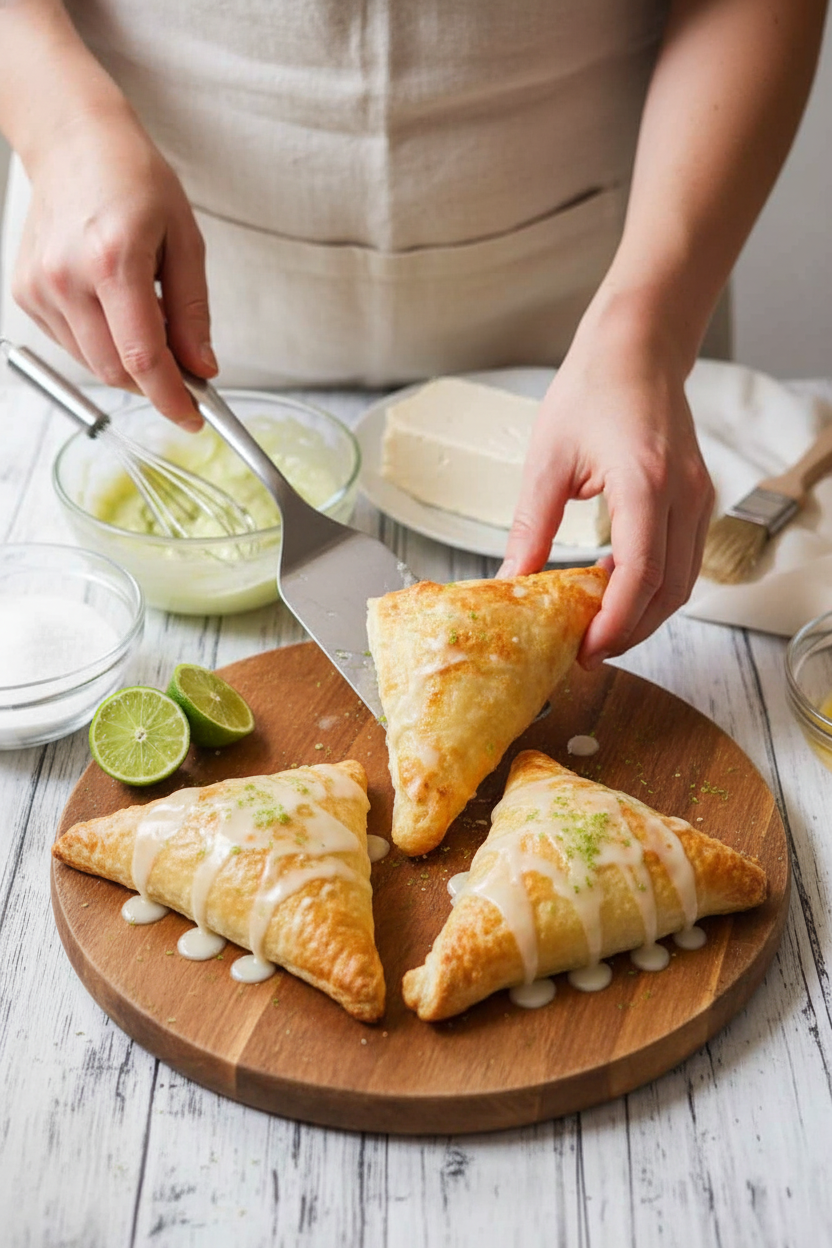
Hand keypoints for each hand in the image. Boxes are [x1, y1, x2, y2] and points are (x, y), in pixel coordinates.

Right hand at [11, 104, 214, 426]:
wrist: (73, 143)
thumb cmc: (134, 181)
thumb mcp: (185, 241)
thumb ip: (192, 312)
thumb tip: (202, 369)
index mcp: (114, 260)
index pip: (143, 357)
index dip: (171, 398)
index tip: (193, 418)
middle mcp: (68, 277)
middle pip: (116, 371)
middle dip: (154, 383)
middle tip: (182, 368)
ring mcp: (41, 287)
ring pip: (94, 365)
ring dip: (129, 363)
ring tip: (146, 318)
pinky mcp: (26, 293)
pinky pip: (73, 345)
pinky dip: (103, 344)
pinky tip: (114, 308)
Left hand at [498, 303, 713, 665]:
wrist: (637, 347)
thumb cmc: (592, 390)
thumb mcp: (547, 460)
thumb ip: (532, 527)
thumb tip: (510, 581)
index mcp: (645, 482)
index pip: (641, 575)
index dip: (615, 622)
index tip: (586, 649)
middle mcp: (684, 494)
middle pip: (669, 591)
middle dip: (630, 631)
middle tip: (588, 652)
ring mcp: (699, 497)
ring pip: (684, 582)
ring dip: (645, 614)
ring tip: (600, 630)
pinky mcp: (699, 498)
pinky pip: (685, 559)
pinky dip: (655, 586)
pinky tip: (617, 589)